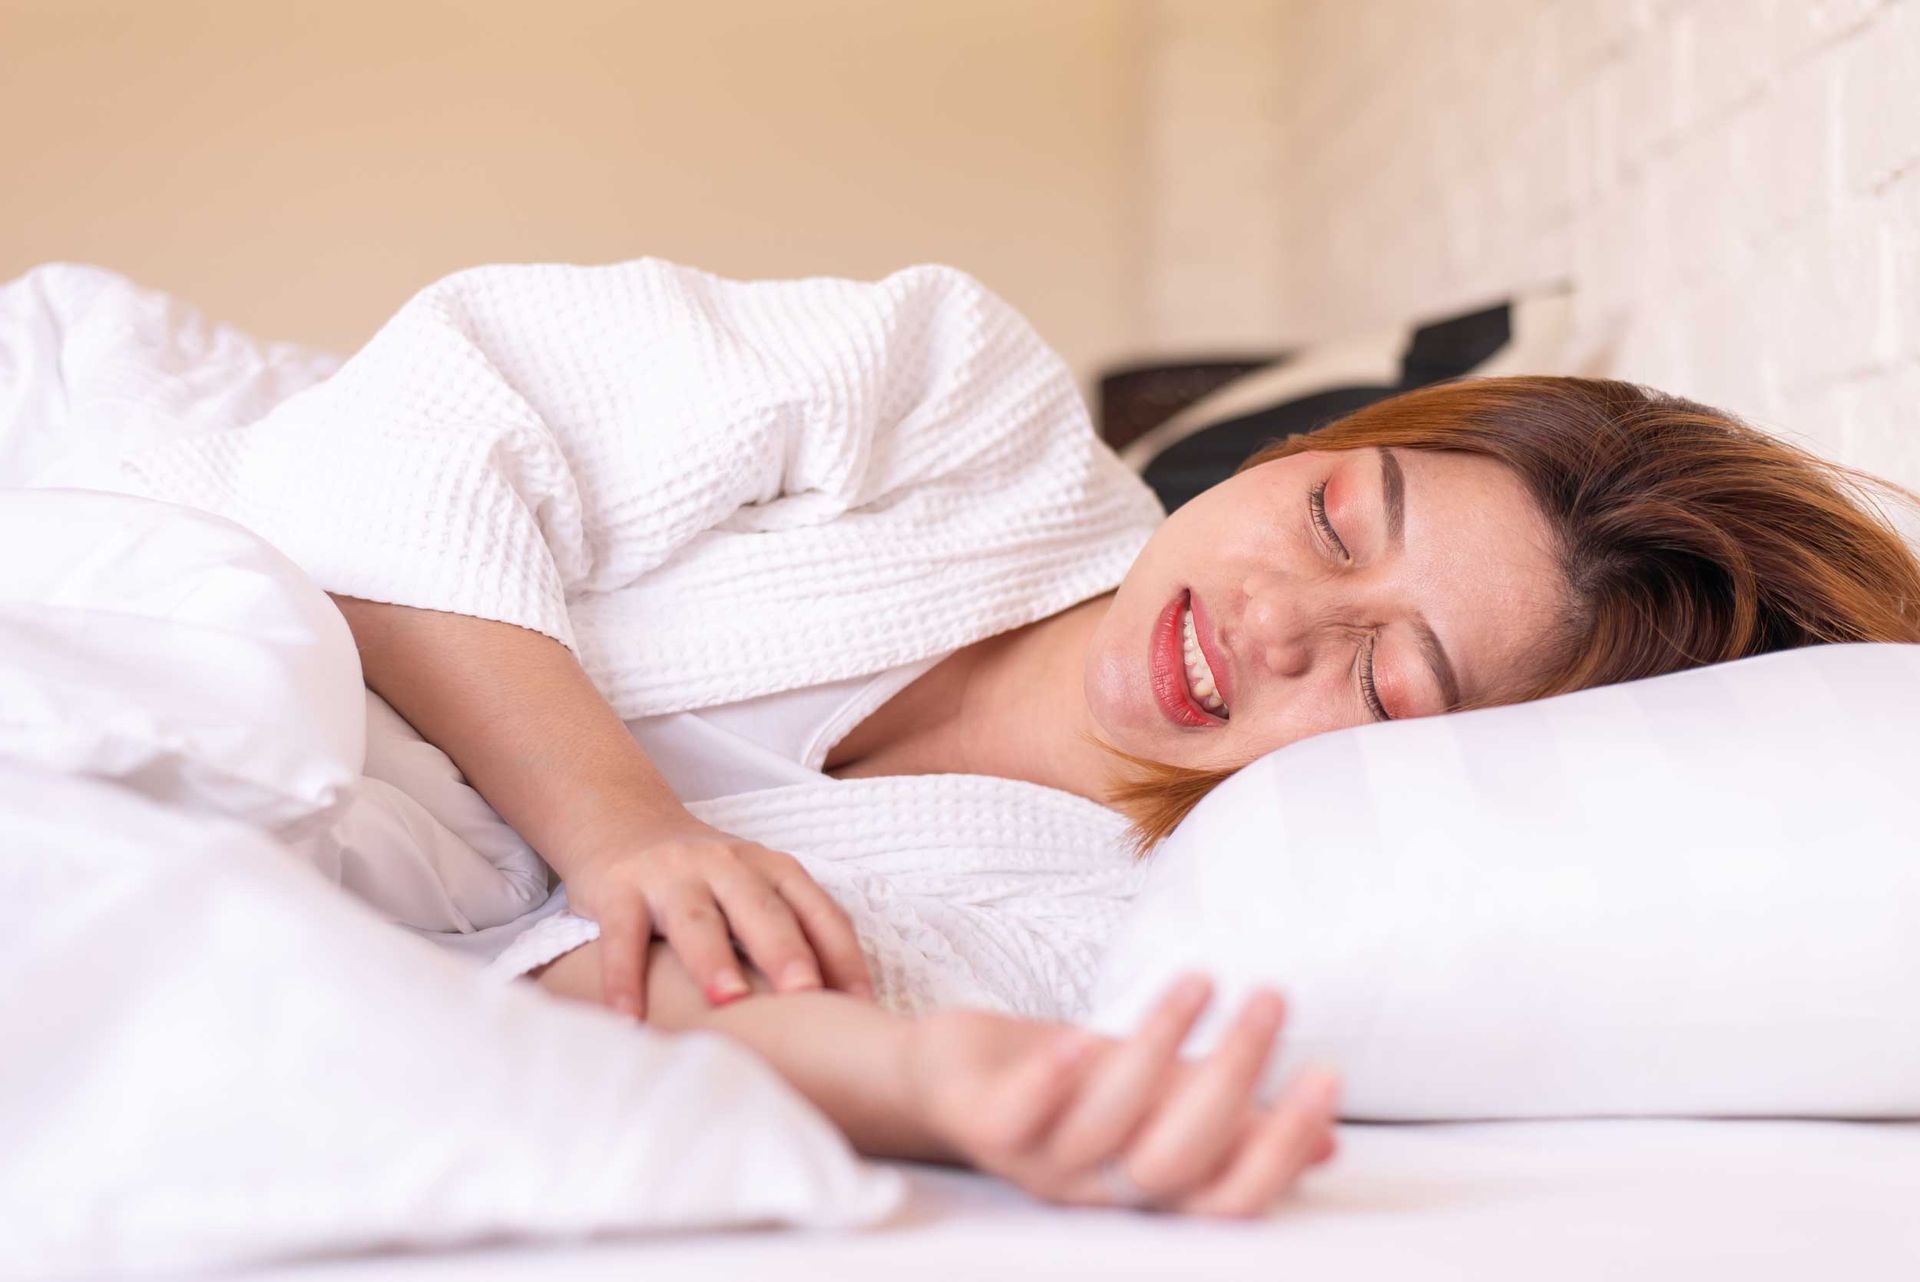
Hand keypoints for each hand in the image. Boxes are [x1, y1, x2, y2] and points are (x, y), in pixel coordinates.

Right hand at [563, 813, 872, 1018]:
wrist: (621, 818)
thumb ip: (790, 933)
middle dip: (787, 952)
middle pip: (761, 910)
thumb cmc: (704, 877)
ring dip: (714, 960)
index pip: (817, 909)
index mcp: (770, 868)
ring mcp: (670, 875)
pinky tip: (628, 1020)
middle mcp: (726, 865)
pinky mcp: (617, 889)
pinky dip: (623, 979)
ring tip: (727, 1001)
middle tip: (806, 995)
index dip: (841, 954)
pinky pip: (622, 936)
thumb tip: (844, 1007)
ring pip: (696, 919)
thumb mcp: (752, 889)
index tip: (861, 1003)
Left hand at [902, 976, 1337, 1216]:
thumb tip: (1328, 1143)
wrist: (950, 1076)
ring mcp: (1039, 1162)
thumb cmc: (1067, 1088)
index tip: (1326, 1074)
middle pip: (1178, 1161)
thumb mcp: (1159, 1103)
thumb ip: (1231, 1120)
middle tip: (1270, 999)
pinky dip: (1050, 1081)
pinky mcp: (985, 1127)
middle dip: (1234, 1078)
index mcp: (1150, 1189)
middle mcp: (1100, 1189)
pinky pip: (1017, 1117)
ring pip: (1106, 1128)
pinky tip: (1082, 1035)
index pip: (1230, 1197)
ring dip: (1157, 1049)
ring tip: (1199, 979)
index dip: (1282, 1149)